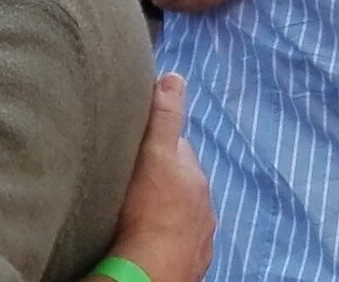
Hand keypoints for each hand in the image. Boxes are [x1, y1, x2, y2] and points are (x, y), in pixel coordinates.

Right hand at [112, 73, 216, 281]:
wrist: (150, 271)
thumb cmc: (148, 211)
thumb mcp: (154, 154)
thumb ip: (165, 116)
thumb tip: (175, 76)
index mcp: (194, 176)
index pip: (178, 148)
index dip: (158, 143)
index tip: (138, 146)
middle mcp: (204, 206)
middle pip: (181, 181)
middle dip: (164, 177)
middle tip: (134, 179)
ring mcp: (200, 237)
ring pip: (181, 213)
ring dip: (165, 209)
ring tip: (138, 211)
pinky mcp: (190, 263)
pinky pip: (178, 242)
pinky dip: (167, 236)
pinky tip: (147, 237)